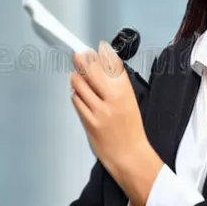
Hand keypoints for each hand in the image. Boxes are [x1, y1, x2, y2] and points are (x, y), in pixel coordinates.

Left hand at [70, 41, 157, 176]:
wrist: (129, 155)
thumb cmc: (130, 128)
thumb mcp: (129, 99)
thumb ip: (114, 81)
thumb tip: (100, 60)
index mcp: (125, 89)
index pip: (109, 62)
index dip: (98, 54)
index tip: (93, 50)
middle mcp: (112, 97)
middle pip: (90, 68)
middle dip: (81, 60)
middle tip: (79, 56)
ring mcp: (99, 110)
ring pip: (78, 83)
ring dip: (77, 79)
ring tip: (80, 80)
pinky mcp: (88, 120)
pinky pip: (76, 100)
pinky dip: (76, 96)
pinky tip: (82, 98)